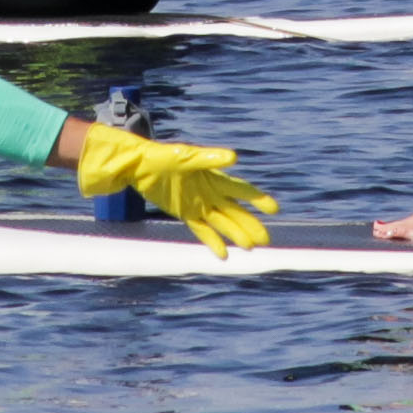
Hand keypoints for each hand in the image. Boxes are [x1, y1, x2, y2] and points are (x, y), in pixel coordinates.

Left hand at [72, 124, 279, 256]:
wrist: (138, 165)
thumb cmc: (162, 157)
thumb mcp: (185, 157)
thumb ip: (208, 158)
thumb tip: (233, 157)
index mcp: (213, 177)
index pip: (240, 190)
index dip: (257, 199)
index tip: (274, 209)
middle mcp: (209, 192)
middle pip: (235, 211)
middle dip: (250, 224)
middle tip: (266, 240)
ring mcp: (198, 204)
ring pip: (222, 223)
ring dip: (235, 234)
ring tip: (250, 248)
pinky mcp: (184, 213)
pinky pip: (202, 230)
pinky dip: (213, 242)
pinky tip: (224, 255)